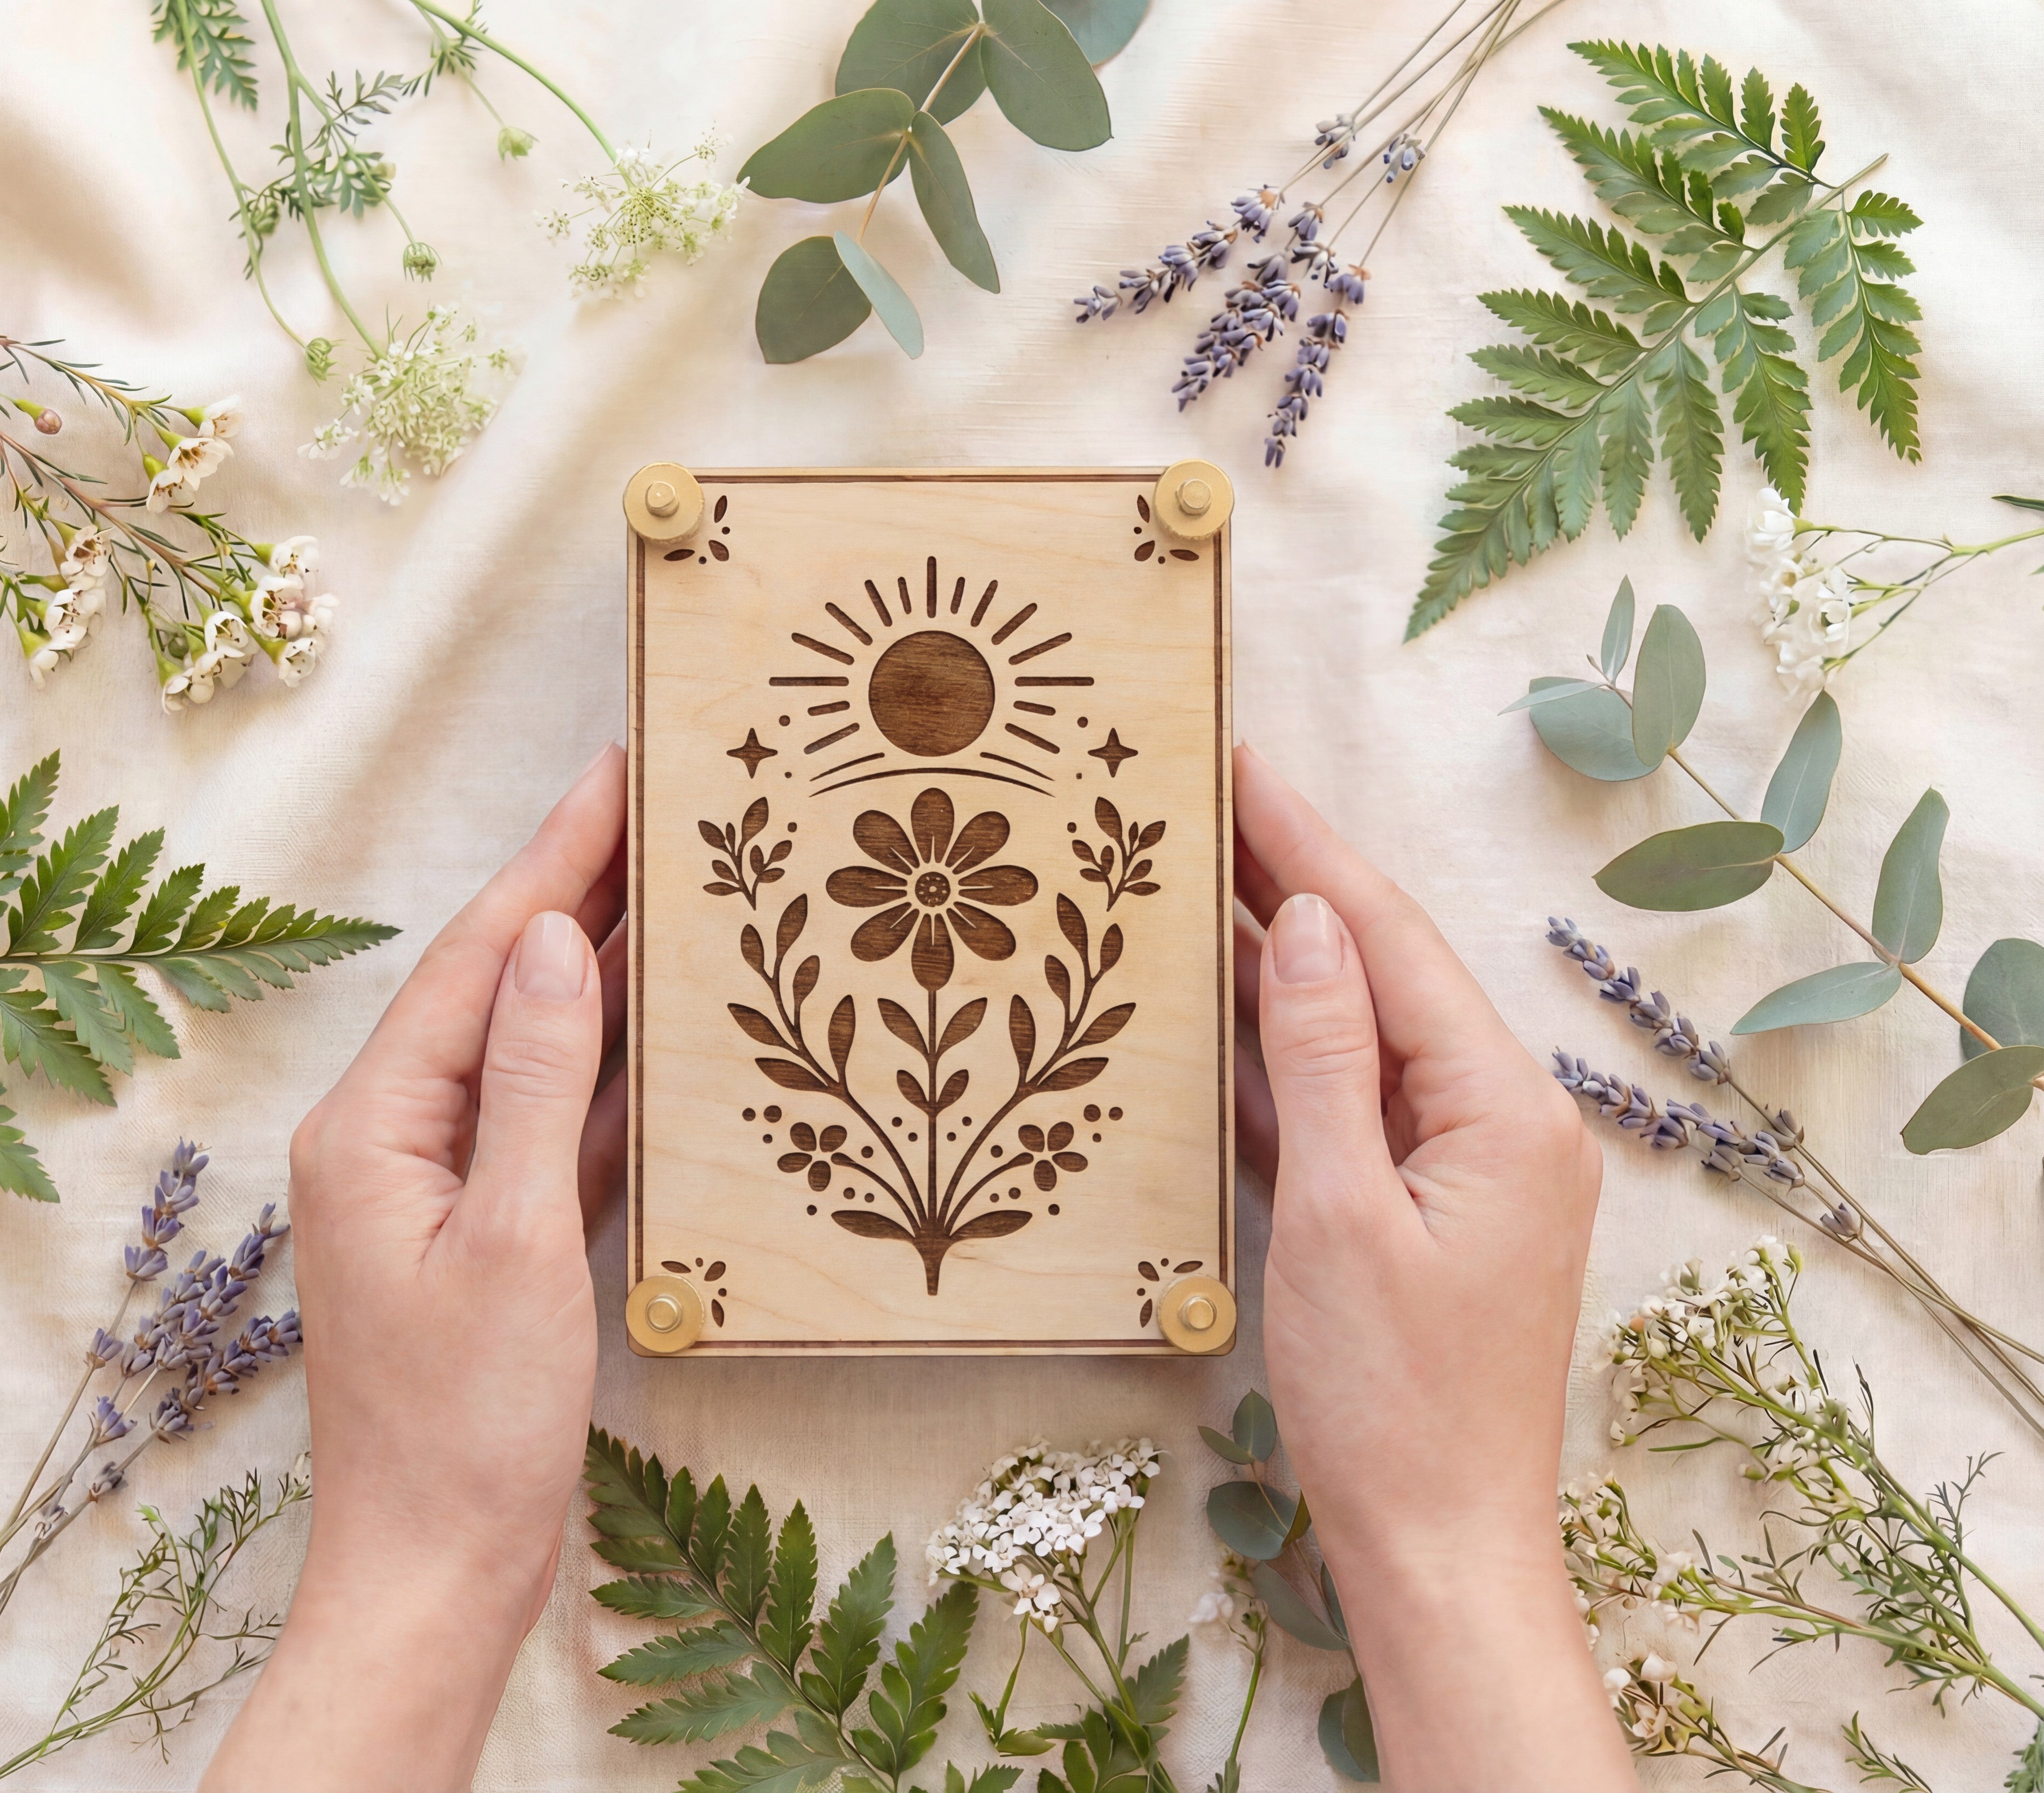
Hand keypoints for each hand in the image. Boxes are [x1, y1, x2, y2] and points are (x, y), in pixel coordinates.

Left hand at [201, 745, 626, 1792]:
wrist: (436, 1570)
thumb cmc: (463, 1426)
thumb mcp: (511, 1241)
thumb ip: (537, 1085)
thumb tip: (560, 947)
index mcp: (375, 1125)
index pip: (479, 957)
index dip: (552, 858)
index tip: (614, 771)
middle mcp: (394, 1137)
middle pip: (502, 987)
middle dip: (578, 892)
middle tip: (661, 802)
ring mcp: (440, 1185)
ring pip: (533, 1049)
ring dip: (602, 974)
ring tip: (677, 889)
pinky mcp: (486, 1232)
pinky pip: (552, 1123)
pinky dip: (609, 1074)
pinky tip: (665, 1033)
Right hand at [1232, 745, 1633, 1791]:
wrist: (1438, 1544)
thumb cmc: (1392, 1399)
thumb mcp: (1342, 1215)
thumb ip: (1327, 1059)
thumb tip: (1312, 923)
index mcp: (1501, 1108)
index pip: (1389, 939)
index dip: (1310, 845)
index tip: (1243, 761)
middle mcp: (1498, 1117)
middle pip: (1380, 968)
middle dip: (1293, 879)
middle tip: (1205, 794)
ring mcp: (1461, 1163)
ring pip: (1358, 1030)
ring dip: (1281, 958)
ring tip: (1198, 874)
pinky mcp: (1420, 1206)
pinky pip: (1349, 1102)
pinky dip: (1286, 1054)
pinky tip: (1224, 1004)